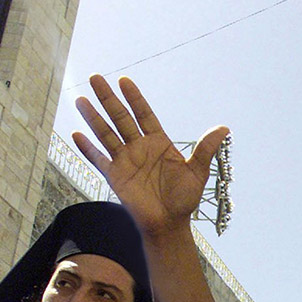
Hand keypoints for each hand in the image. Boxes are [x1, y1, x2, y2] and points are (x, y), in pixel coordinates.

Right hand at [73, 75, 229, 235]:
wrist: (169, 223)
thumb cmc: (184, 198)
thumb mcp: (197, 171)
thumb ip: (205, 149)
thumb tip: (224, 128)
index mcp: (158, 142)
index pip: (144, 114)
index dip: (134, 98)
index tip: (124, 81)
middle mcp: (139, 147)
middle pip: (120, 118)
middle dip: (108, 99)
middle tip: (95, 78)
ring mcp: (125, 160)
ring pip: (106, 134)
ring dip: (93, 118)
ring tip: (81, 99)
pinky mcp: (115, 176)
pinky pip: (98, 159)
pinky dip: (87, 148)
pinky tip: (76, 134)